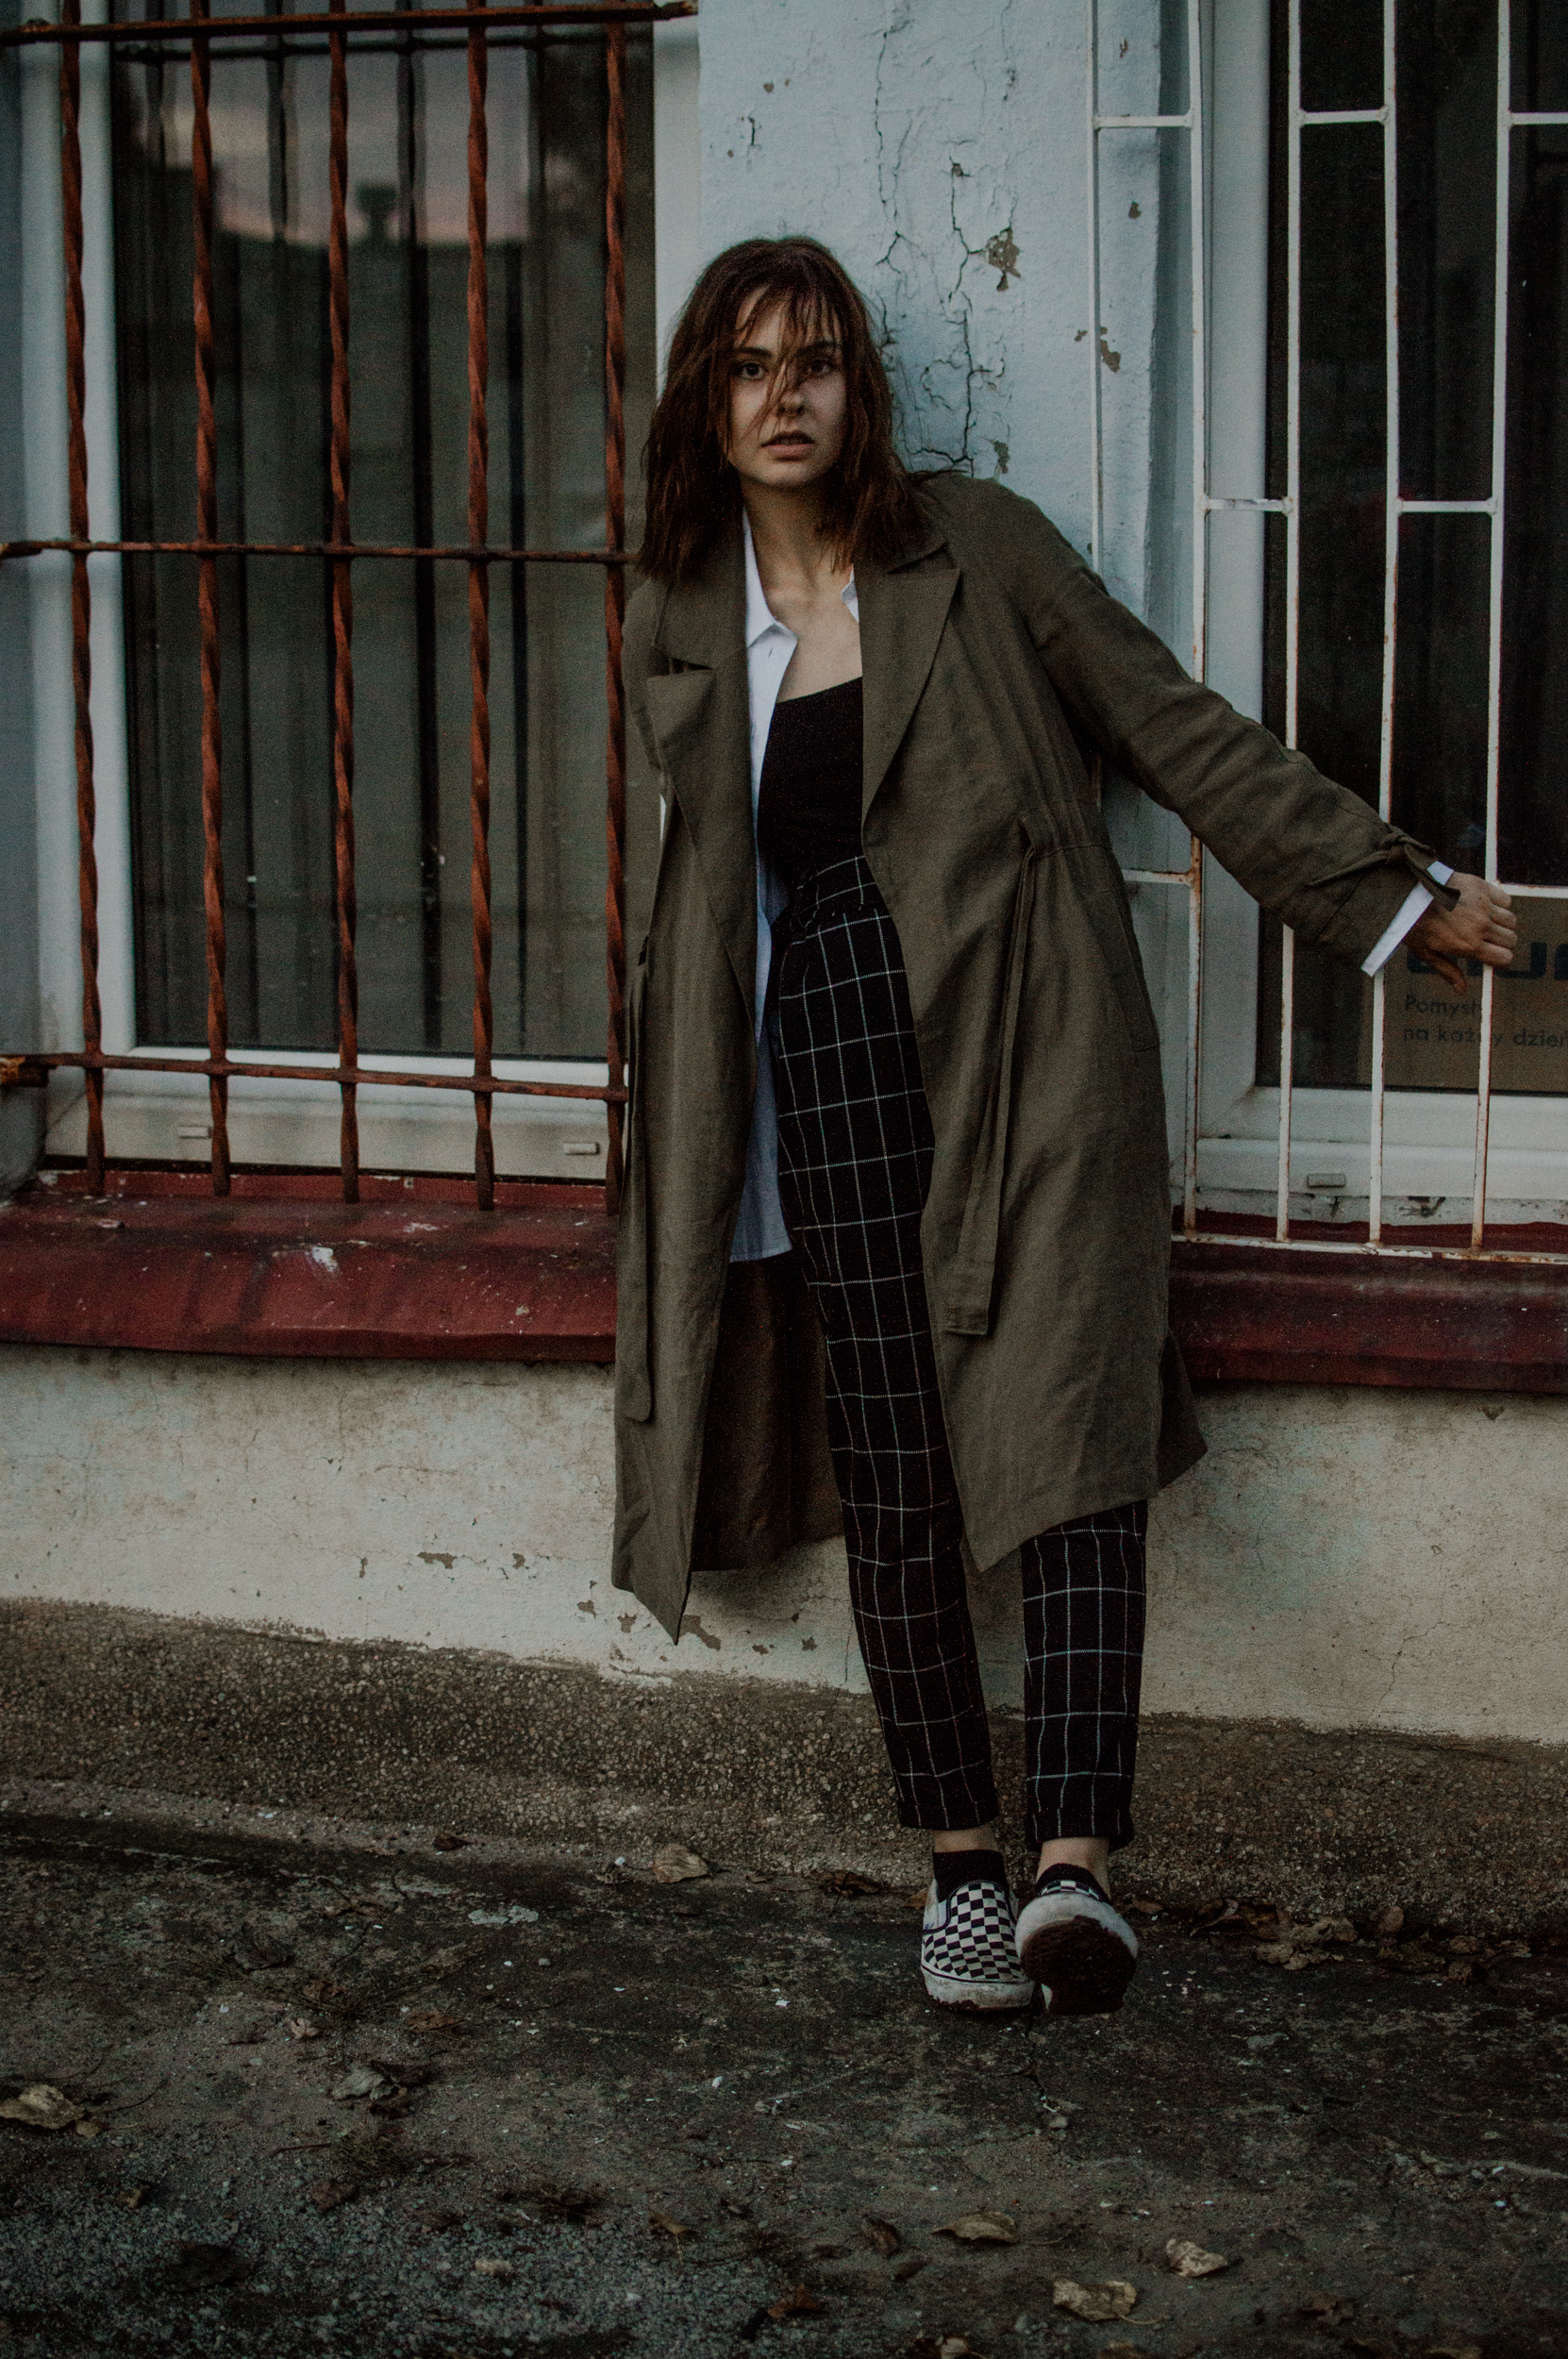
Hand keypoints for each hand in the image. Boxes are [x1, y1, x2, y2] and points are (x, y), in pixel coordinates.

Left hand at [1407, 871, 1516, 993]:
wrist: (1407, 893)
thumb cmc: (1414, 925)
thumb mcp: (1426, 953)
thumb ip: (1447, 971)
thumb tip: (1462, 990)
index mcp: (1469, 945)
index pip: (1505, 958)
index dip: (1501, 959)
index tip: (1492, 956)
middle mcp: (1480, 926)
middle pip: (1511, 939)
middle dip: (1503, 943)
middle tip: (1488, 939)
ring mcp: (1483, 906)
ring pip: (1511, 920)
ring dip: (1502, 923)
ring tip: (1485, 922)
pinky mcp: (1482, 888)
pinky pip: (1505, 900)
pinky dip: (1499, 904)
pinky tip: (1484, 906)